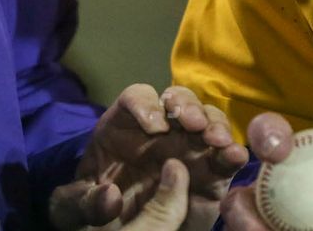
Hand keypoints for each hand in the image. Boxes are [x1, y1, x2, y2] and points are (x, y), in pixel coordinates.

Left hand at [50, 83, 249, 230]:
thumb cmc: (94, 214)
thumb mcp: (76, 209)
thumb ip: (84, 202)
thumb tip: (109, 197)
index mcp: (124, 128)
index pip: (137, 98)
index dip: (146, 104)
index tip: (155, 127)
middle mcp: (161, 131)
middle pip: (178, 100)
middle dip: (188, 106)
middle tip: (193, 124)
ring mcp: (189, 148)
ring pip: (207, 120)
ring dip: (215, 124)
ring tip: (216, 140)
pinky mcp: (211, 172)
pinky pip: (226, 156)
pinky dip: (234, 152)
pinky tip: (235, 155)